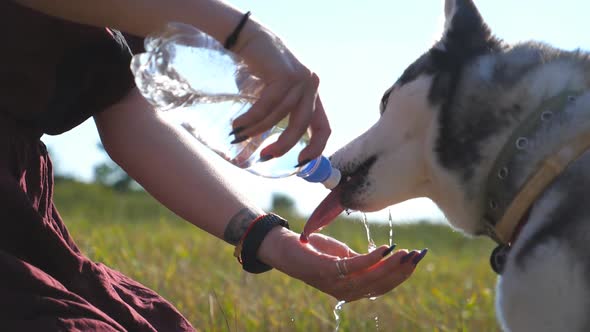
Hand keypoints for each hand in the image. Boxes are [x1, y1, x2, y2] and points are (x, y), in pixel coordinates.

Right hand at [230, 19, 330, 163]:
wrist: (248, 36)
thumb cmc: (258, 69)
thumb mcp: (272, 96)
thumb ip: (274, 118)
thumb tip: (257, 154)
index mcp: (312, 93)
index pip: (324, 126)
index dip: (315, 148)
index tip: (299, 163)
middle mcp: (311, 85)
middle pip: (302, 125)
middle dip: (284, 145)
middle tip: (265, 156)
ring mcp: (300, 79)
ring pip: (280, 116)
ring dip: (257, 130)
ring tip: (239, 134)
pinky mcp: (284, 74)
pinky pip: (267, 106)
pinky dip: (251, 118)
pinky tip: (238, 123)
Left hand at [258, 227, 424, 301]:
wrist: (286, 249)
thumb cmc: (317, 252)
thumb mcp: (345, 257)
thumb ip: (364, 262)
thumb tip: (388, 257)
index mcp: (352, 289)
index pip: (382, 287)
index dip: (401, 275)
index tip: (417, 260)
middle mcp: (345, 291)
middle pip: (379, 285)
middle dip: (400, 271)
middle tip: (417, 256)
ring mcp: (335, 283)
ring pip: (369, 278)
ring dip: (390, 266)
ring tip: (404, 253)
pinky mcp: (325, 270)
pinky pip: (353, 266)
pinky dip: (371, 258)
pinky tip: (385, 249)